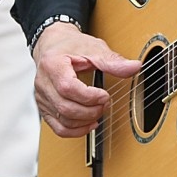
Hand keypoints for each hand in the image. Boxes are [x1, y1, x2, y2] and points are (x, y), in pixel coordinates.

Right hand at [32, 21, 140, 137]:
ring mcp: (42, 98)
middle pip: (65, 107)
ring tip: (99, 111)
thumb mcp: (93, 48)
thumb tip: (134, 67)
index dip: (89, 96)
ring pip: (63, 121)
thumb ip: (112, 61)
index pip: (67, 87)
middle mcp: (43, 83)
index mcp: (52, 65)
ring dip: (85, 121)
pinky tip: (89, 124)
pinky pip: (58, 128)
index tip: (105, 95)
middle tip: (106, 103)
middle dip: (90, 110)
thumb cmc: (72, 46)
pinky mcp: (45, 108)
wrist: (54, 45)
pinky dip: (76, 131)